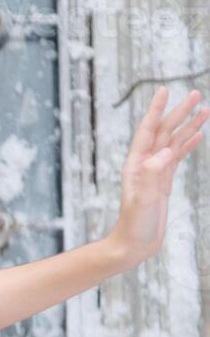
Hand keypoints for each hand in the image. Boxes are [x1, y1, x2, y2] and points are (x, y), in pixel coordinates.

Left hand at [106, 86, 207, 266]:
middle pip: (164, 132)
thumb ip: (152, 176)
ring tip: (205, 109)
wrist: (133, 245)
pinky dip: (188, 144)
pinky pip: (177, 157)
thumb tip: (165, 152)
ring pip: (174, 143)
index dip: (156, 110)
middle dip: (179, 112)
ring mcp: (154, 172)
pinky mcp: (163, 182)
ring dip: (188, 126)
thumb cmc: (134, 225)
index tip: (165, 91)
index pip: (147, 131)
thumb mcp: (143, 200)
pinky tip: (198, 134)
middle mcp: (144, 165)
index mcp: (136, 165)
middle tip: (196, 94)